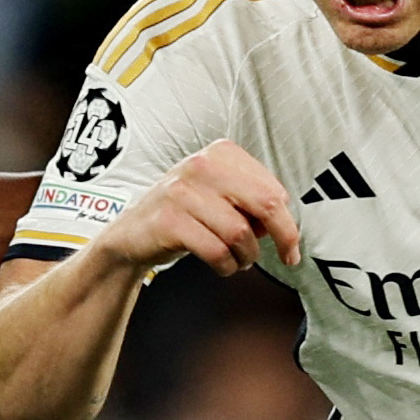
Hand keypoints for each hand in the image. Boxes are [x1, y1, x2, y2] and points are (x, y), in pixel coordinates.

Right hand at [84, 140, 300, 280]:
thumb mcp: (219, 198)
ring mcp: (182, 192)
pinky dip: (226, 266)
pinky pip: (216, 251)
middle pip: (264, 203)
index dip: (287, 220)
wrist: (130, 235)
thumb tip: (282, 225)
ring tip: (238, 261)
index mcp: (220, 154)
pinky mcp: (169, 221)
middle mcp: (201, 165)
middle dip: (283, 235)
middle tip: (287, 256)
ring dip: (247, 256)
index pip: (272, 188)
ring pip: (240, 232)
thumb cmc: (182, 216)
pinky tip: (222, 265)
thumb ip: (251, 204)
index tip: (289, 241)